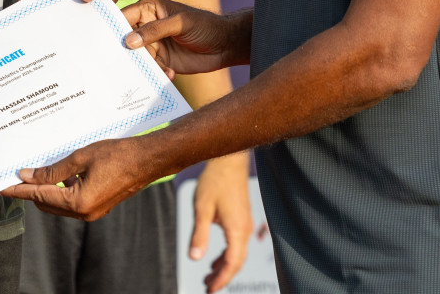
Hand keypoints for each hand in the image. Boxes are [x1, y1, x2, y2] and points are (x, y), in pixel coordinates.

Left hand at [0, 137, 155, 219]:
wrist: (148, 160)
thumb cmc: (118, 155)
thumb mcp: (81, 158)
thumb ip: (53, 170)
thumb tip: (29, 176)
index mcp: (78, 202)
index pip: (39, 195)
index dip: (18, 189)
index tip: (1, 185)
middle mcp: (84, 213)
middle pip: (46, 203)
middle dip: (30, 190)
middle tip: (15, 175)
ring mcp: (91, 212)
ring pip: (58, 204)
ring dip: (45, 190)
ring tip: (33, 172)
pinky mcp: (97, 206)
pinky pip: (71, 202)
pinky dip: (60, 190)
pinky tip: (57, 174)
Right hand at [122, 0, 245, 75]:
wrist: (226, 45)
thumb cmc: (205, 25)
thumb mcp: (180, 23)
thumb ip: (155, 30)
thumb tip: (129, 40)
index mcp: (150, 9)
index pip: (125, 16)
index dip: (115, 28)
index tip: (108, 42)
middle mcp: (148, 26)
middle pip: (128, 40)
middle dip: (129, 52)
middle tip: (127, 64)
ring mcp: (155, 44)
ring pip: (139, 57)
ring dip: (147, 65)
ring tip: (162, 69)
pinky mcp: (162, 60)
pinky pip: (151, 68)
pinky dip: (157, 73)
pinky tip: (170, 74)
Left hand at [189, 153, 252, 292]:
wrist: (228, 160)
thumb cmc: (215, 181)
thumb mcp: (202, 208)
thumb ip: (199, 235)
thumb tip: (195, 258)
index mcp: (237, 230)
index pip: (231, 263)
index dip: (221, 279)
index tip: (210, 290)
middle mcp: (244, 229)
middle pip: (236, 262)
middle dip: (223, 277)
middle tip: (208, 288)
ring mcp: (245, 224)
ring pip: (237, 254)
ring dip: (224, 268)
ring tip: (209, 278)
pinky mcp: (241, 219)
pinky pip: (237, 244)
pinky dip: (226, 256)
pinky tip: (214, 260)